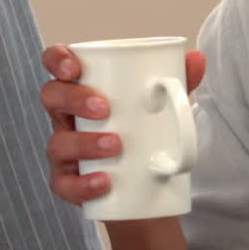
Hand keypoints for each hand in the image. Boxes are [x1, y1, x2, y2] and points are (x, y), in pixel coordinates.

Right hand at [41, 44, 205, 205]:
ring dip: (84, 142)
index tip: (74, 67)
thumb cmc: (146, 136)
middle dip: (73, 99)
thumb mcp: (165, 107)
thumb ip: (180, 82)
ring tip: (115, 145)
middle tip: (104, 108)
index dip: (57, 59)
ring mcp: (64, 151)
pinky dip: (83, 183)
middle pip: (51, 97)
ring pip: (58, 143)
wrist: (148, 192)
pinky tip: (104, 181)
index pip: (56, 64)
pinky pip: (65, 184)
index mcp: (82, 90)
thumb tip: (197, 58)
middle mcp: (66, 118)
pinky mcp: (69, 183)